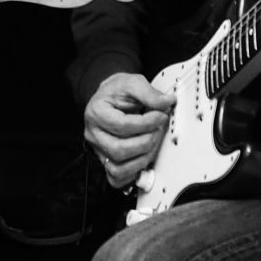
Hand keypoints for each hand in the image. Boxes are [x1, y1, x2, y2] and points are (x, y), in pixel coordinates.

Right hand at [83, 71, 176, 188]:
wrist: (110, 97)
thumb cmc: (117, 92)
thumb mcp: (132, 83)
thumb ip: (149, 93)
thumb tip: (166, 102)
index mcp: (96, 113)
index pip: (122, 126)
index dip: (146, 123)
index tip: (160, 116)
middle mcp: (94, 134)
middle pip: (119, 150)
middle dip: (145, 142)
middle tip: (158, 131)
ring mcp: (99, 150)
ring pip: (118, 168)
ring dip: (141, 159)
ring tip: (152, 144)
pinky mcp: (106, 161)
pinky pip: (117, 178)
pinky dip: (132, 173)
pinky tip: (143, 159)